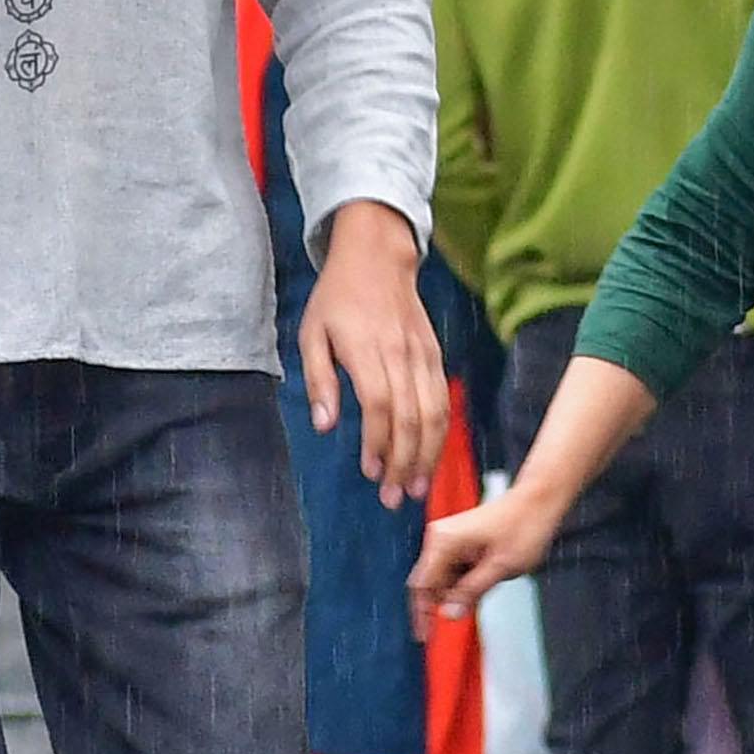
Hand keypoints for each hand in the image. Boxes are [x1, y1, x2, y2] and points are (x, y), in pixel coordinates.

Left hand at [296, 202, 451, 506]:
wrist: (377, 256)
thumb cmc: (337, 297)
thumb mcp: (311, 333)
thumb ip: (320, 381)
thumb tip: (325, 427)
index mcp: (366, 349)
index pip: (379, 405)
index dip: (377, 443)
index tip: (370, 472)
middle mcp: (400, 353)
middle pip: (410, 416)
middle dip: (403, 462)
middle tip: (392, 496)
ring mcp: (422, 354)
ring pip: (434, 412)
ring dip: (426, 455)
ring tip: (414, 488)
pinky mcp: (435, 355)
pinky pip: (442, 399)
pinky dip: (439, 433)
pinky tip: (429, 458)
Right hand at [409, 482, 558, 629]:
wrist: (538, 501)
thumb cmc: (524, 526)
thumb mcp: (500, 567)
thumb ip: (472, 592)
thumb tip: (449, 615)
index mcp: (444, 542)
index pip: (421, 585)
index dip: (421, 613)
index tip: (425, 636)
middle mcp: (439, 539)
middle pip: (430, 584)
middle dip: (445, 602)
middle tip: (469, 611)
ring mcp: (448, 539)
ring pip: (443, 579)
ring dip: (458, 592)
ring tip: (488, 585)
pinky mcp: (458, 541)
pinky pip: (453, 570)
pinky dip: (465, 582)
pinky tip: (486, 580)